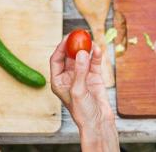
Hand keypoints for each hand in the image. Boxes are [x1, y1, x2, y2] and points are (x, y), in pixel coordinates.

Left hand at [50, 37, 118, 151]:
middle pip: (70, 56)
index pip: (56, 59)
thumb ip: (80, 71)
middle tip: (80, 34)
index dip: (61, 47)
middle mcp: (69, 77)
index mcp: (58, 81)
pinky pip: (94, 63)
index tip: (68, 37)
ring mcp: (82, 76)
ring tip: (91, 40)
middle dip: (75, 44)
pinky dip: (96, 56)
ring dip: (86, 49)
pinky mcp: (94, 77)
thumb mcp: (78, 91)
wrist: (99, 123)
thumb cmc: (82, 112)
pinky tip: (98, 49)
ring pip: (83, 58)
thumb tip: (81, 52)